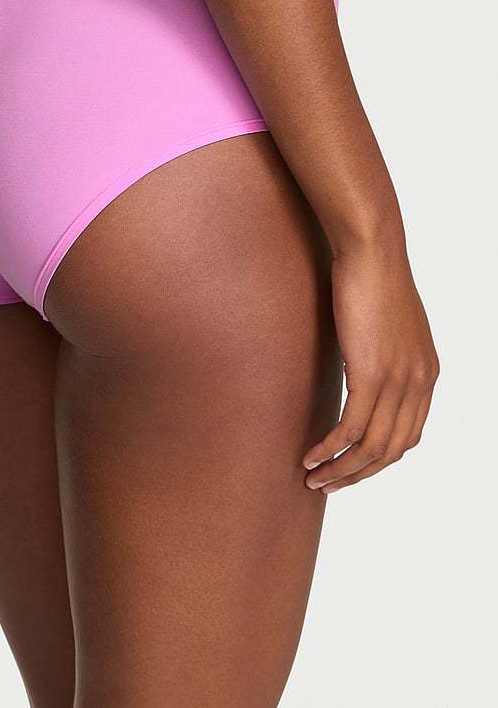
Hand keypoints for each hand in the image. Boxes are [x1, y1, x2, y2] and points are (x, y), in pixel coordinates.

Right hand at [303, 240, 438, 492]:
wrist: (373, 252)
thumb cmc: (373, 277)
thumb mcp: (388, 322)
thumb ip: (385, 351)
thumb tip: (365, 361)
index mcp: (427, 374)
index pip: (408, 436)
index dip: (378, 459)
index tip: (350, 467)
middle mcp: (419, 384)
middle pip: (391, 450)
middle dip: (358, 474)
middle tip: (328, 485)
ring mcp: (398, 382)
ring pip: (372, 447)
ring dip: (341, 470)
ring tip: (313, 479)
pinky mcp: (372, 375)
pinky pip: (352, 428)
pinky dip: (330, 449)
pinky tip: (311, 457)